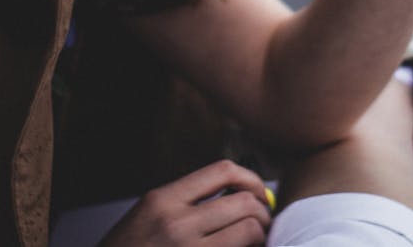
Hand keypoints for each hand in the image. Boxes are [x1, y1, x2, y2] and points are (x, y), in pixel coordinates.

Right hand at [97, 160, 271, 246]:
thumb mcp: (147, 215)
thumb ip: (183, 201)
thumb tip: (233, 195)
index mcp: (163, 199)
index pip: (222, 171)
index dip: (249, 178)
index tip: (258, 190)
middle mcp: (176, 223)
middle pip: (242, 202)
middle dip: (262, 211)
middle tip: (265, 221)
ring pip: (248, 232)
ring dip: (260, 235)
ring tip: (256, 240)